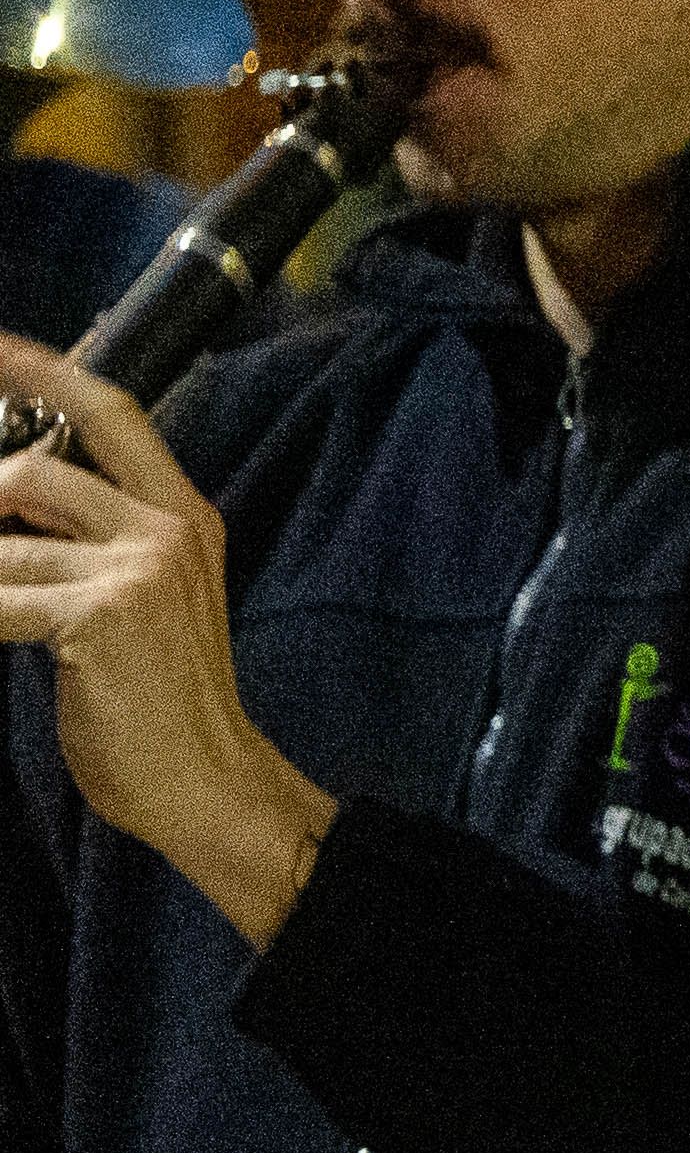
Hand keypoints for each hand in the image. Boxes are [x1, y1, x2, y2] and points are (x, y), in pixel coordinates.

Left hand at [0, 334, 335, 943]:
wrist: (207, 782)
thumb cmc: (163, 703)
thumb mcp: (143, 603)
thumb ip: (90, 546)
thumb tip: (9, 505)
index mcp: (184, 519)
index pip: (113, 414)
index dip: (44, 370)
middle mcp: (169, 531)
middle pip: (33, 468)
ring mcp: (138, 572)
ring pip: (2, 541)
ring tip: (6, 606)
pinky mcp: (100, 617)